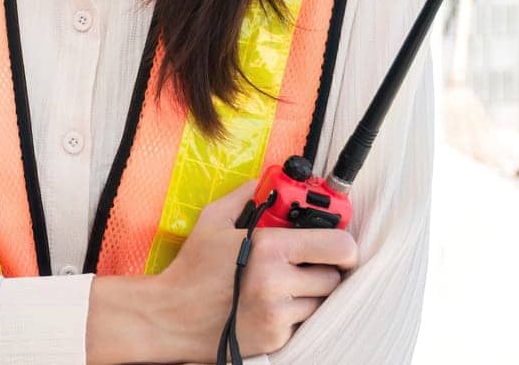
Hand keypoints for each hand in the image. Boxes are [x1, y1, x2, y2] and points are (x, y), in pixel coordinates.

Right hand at [150, 181, 357, 359]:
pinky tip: (269, 304)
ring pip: (321, 301)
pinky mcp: (277, 337)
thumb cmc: (193, 269)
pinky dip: (293, 313)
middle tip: (302, 264)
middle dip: (321, 268)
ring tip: (280, 285)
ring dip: (308, 292)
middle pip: (334, 276)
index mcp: (269, 248)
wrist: (174, 315)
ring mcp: (279, 313)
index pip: (338, 246)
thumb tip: (263, 182)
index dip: (344, 244)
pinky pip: (304, 322)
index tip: (338, 244)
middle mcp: (278, 281)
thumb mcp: (212, 222)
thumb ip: (244, 197)